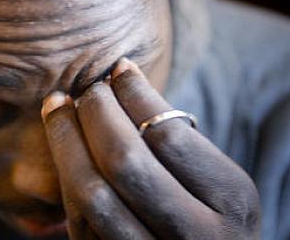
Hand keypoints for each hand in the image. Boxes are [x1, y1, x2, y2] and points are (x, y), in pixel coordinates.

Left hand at [41, 58, 260, 239]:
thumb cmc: (214, 214)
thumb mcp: (218, 178)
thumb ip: (180, 142)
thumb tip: (120, 77)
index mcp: (232, 202)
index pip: (169, 135)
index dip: (136, 94)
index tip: (120, 67)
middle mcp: (197, 237)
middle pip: (125, 162)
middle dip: (97, 113)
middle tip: (89, 88)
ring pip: (92, 194)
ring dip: (66, 140)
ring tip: (58, 106)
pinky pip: (80, 220)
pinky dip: (66, 176)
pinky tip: (63, 146)